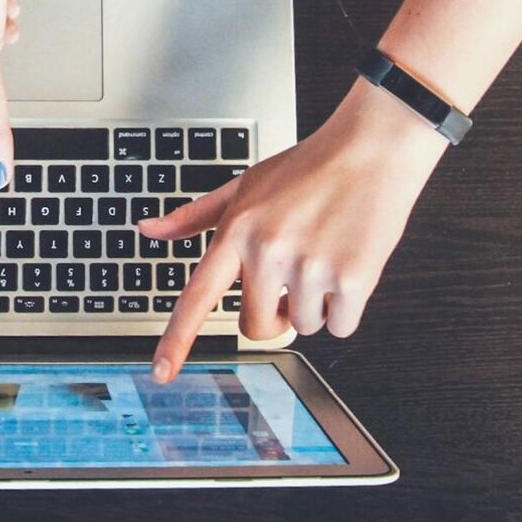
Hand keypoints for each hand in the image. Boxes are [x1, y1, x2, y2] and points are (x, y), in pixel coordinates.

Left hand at [142, 79, 449, 381]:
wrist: (373, 149)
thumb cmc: (309, 167)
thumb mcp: (244, 184)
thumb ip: (195, 216)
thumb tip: (149, 230)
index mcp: (237, 231)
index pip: (198, 296)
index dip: (177, 339)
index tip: (162, 372)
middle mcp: (269, 252)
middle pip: (257, 327)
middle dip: (274, 315)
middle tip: (291, 281)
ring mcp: (310, 267)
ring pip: (303, 326)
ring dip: (315, 304)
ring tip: (324, 256)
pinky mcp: (352, 279)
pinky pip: (340, 326)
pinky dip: (346, 307)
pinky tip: (348, 264)